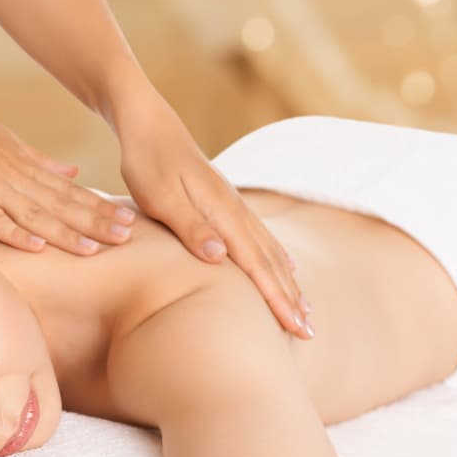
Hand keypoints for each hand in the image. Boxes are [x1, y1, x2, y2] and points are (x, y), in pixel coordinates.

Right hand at [0, 86, 135, 254]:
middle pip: (62, 204)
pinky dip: (16, 234)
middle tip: (128, 237)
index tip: (130, 221)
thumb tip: (74, 174)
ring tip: (94, 249)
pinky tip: (38, 247)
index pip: (71, 193)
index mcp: (28, 169)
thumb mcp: (10, 145)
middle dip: (95, 222)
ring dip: (65, 233)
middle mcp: (17, 179)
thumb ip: (41, 163)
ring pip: (36, 214)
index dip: (100, 208)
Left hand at [117, 102, 312, 338]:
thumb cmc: (147, 163)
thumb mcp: (160, 198)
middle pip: (271, 261)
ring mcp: (233, 205)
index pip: (256, 265)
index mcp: (223, 213)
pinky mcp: (225, 202)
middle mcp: (235, 210)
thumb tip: (221, 257)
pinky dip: (277, 258)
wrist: (148, 124)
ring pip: (270, 250)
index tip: (295, 327)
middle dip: (290, 298)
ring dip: (288, 281)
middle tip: (309, 332)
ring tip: (303, 308)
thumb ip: (190, 228)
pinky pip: (260, 238)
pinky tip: (285, 266)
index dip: (276, 298)